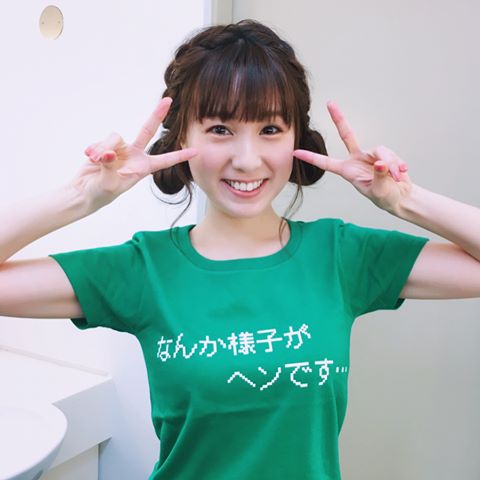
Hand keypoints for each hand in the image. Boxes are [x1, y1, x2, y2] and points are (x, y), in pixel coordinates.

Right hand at [70, 97, 196, 210]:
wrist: (84, 191)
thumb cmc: (101, 193)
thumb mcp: (108, 184)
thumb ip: (110, 167)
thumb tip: (108, 153)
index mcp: (143, 168)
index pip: (165, 160)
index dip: (180, 156)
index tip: (196, 151)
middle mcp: (134, 155)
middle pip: (147, 130)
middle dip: (157, 115)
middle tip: (168, 100)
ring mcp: (120, 149)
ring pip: (114, 137)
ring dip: (103, 148)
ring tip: (96, 161)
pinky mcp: (105, 145)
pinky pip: (101, 141)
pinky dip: (94, 149)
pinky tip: (89, 158)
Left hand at [294, 101, 412, 214]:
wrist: (401, 196)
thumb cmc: (386, 197)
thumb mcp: (380, 191)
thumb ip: (380, 177)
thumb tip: (380, 163)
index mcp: (348, 171)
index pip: (326, 163)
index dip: (311, 157)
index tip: (295, 152)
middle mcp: (356, 160)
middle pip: (347, 135)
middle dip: (339, 119)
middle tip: (330, 103)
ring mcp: (370, 155)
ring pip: (380, 150)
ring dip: (390, 164)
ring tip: (396, 177)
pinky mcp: (384, 154)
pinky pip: (390, 154)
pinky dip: (397, 164)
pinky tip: (401, 173)